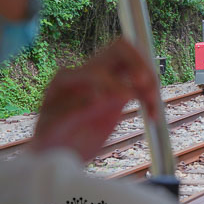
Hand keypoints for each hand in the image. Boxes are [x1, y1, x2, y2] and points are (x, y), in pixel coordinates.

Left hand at [31, 39, 159, 161]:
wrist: (58, 153)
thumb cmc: (50, 141)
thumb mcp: (52, 129)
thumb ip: (71, 111)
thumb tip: (99, 96)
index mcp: (66, 78)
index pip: (95, 69)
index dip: (112, 82)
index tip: (127, 98)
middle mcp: (88, 72)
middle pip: (120, 50)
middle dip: (137, 62)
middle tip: (145, 83)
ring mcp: (106, 80)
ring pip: (135, 64)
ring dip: (149, 80)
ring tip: (152, 102)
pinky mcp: (120, 92)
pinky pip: (141, 85)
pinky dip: (151, 96)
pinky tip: (153, 115)